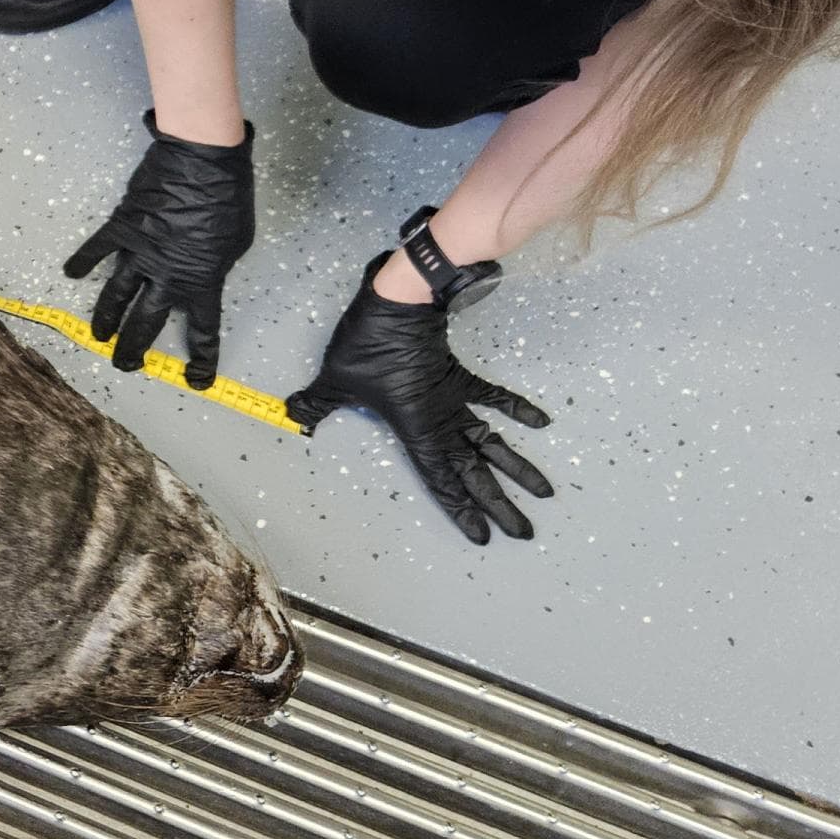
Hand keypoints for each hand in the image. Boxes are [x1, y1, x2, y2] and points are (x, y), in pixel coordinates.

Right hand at [63, 116, 253, 385]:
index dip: (201, 359)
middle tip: (126, 364)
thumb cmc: (228, 199)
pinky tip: (72, 274)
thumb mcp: (237, 242)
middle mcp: (165, 276)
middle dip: (134, 349)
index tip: (197, 380)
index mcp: (201, 282)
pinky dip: (83, 262)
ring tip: (99, 337)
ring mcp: (138, 253)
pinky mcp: (121, 228)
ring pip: (116, 297)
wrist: (201, 161)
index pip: (202, 331)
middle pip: (145, 323)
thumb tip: (201, 271)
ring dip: (105, 320)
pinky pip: (96, 250)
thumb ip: (217, 266)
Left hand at [287, 264, 554, 542]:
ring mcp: (456, 399)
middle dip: (499, 504)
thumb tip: (294, 415)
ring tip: (545, 494)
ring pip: (492, 442)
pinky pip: (494, 396)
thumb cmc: (366, 344)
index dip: (460, 508)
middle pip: (475, 471)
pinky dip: (516, 408)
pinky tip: (541, 423)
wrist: (398, 303)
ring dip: (517, 468)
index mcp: (415, 429)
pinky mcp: (461, 376)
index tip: (482, 536)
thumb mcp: (335, 379)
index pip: (440, 479)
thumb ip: (317, 403)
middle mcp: (441, 421)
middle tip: (524, 533)